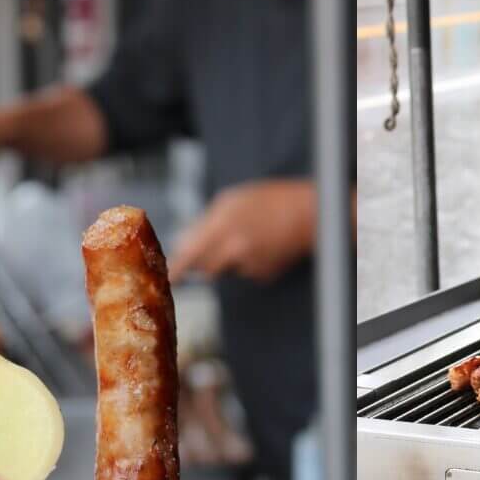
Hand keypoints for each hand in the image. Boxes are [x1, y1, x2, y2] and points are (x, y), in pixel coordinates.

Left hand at [168, 179, 315, 283]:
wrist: (309, 215)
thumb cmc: (271, 201)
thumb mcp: (231, 201)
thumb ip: (205, 223)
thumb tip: (185, 243)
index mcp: (224, 226)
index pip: (191, 255)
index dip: (178, 269)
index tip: (170, 278)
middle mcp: (235, 249)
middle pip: (205, 267)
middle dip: (205, 259)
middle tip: (220, 241)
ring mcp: (250, 265)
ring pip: (226, 269)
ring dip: (229, 258)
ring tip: (249, 236)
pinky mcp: (263, 275)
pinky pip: (245, 272)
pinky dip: (248, 261)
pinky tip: (263, 245)